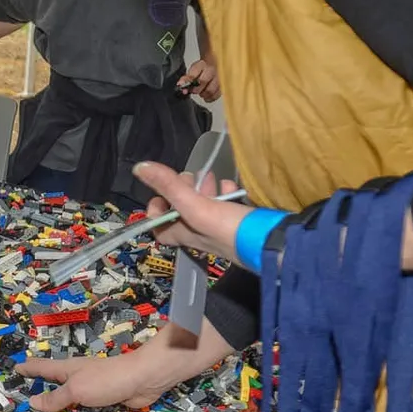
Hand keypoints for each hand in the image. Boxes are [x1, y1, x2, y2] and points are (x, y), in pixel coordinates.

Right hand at [16, 323, 227, 411]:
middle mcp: (77, 377)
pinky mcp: (106, 399)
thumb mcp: (76, 390)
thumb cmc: (105, 380)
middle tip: (25, 397)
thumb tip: (33, 401)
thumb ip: (56, 398)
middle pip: (55, 383)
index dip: (27, 368)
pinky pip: (86, 409)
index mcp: (67, 370)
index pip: (42, 367)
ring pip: (70, 398)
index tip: (14, 367)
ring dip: (60, 405)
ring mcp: (92, 388)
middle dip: (41, 388)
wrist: (141, 380)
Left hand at [134, 165, 250, 261]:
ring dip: (207, 187)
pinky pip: (227, 203)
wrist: (272, 243)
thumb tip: (139, 168)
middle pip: (183, 208)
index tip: (163, 191)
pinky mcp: (238, 220)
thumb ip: (170, 187)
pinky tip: (231, 187)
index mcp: (183, 233)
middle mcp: (198, 231)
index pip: (159, 226)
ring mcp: (220, 226)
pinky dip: (227, 192)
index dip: (157, 207)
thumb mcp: (195, 206)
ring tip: (212, 179)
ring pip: (205, 203)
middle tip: (193, 178)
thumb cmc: (229, 230)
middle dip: (186, 188)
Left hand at [177, 54, 219, 101]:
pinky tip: (206, 96)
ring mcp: (219, 78)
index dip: (187, 80)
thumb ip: (187, 78)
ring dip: (203, 94)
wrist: (214, 64)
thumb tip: (180, 85)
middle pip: (203, 82)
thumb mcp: (193, 70)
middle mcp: (212, 70)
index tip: (180, 85)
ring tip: (201, 92)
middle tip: (193, 91)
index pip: (194, 73)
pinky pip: (216, 95)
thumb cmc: (202, 68)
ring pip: (210, 90)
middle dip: (195, 89)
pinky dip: (210, 98)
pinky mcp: (223, 85)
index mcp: (202, 65)